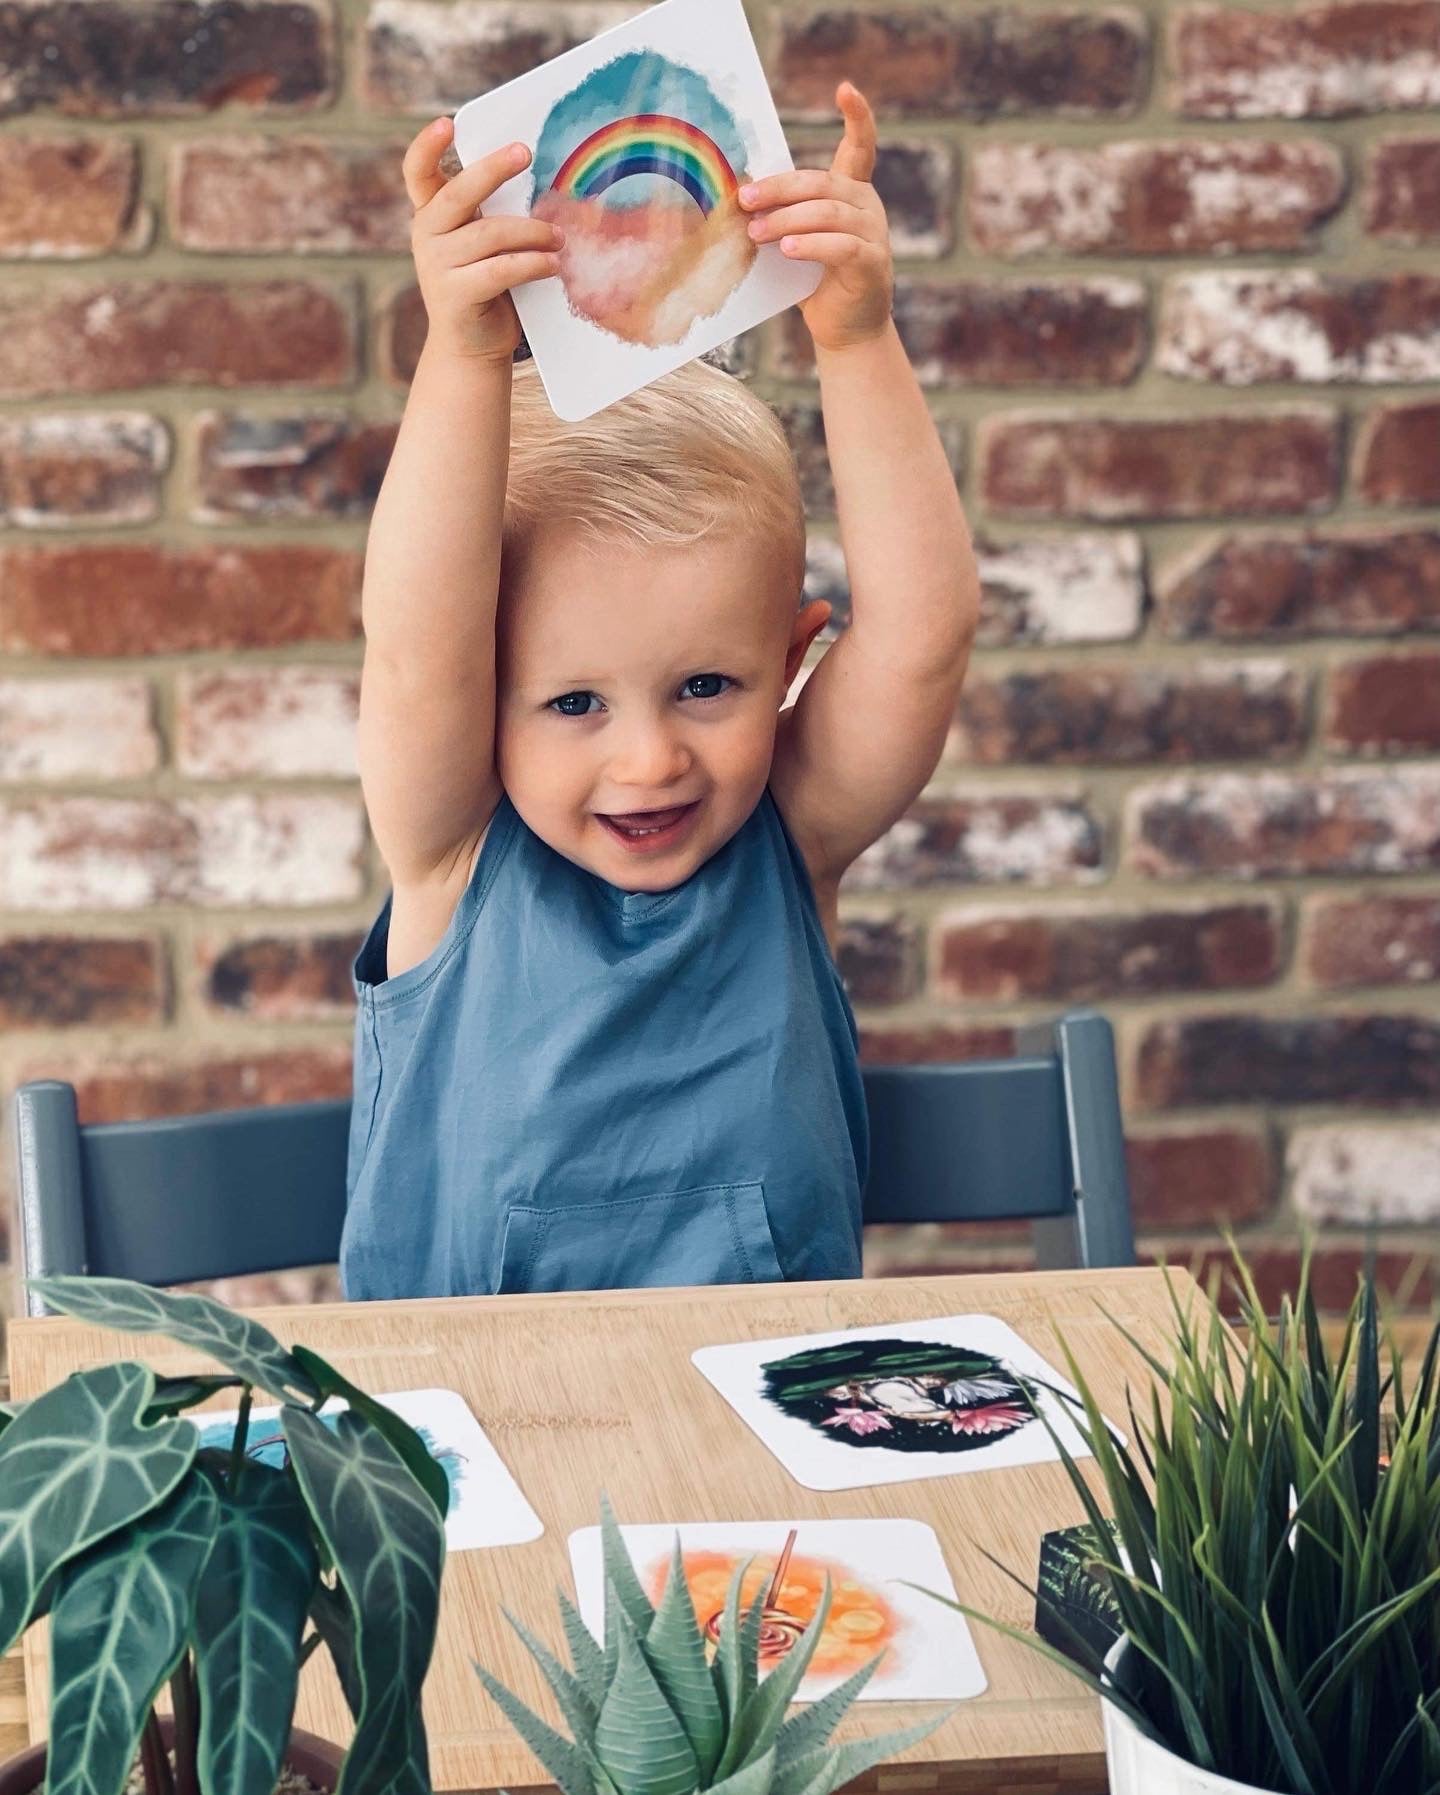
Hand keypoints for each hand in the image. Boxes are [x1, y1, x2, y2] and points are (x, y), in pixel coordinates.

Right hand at [402, 117, 564, 362]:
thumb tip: (542, 184)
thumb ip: (492, 214)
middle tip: (525, 153)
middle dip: (493, 169)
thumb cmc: (487, 286)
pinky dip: (532, 264)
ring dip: (532, 232)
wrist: (472, 347)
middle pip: (458, 194)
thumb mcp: (483, 243)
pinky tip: (553, 264)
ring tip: (559, 237)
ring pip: (490, 234)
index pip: (417, 172)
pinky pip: (501, 269)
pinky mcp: (455, 295)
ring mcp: (436, 266)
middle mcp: (426, 235)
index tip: (447, 123)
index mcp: (431, 214)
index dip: (427, 146)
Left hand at [738, 82, 892, 353]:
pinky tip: (789, 249)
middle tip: (743, 200)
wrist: (845, 330)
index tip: (845, 89)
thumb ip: (782, 215)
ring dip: (786, 220)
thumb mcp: (797, 240)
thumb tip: (741, 195)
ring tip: (755, 232)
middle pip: (821, 184)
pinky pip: (841, 247)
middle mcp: (867, 206)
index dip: (857, 117)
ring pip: (827, 213)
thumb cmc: (815, 282)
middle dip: (778, 189)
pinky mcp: (873, 264)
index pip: (860, 147)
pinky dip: (812, 245)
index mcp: (851, 193)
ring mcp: (874, 234)